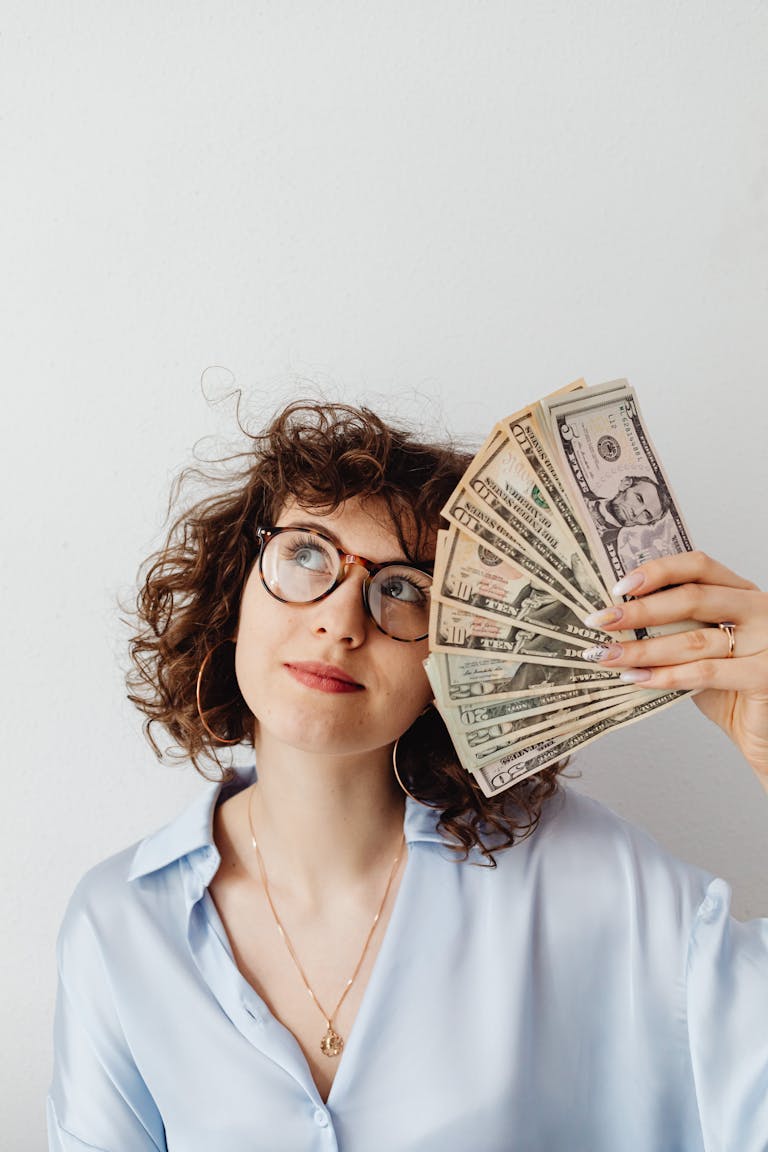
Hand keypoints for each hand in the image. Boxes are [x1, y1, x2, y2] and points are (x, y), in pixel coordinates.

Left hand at [581, 552, 767, 790]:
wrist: (763, 730)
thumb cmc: (729, 686)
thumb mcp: (703, 647)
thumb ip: (675, 628)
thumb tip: (616, 617)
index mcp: (742, 592)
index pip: (699, 566)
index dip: (657, 571)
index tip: (618, 586)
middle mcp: (759, 609)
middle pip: (693, 598)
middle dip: (639, 611)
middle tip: (600, 621)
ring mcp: (767, 641)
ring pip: (693, 639)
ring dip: (642, 648)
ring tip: (607, 655)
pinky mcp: (764, 675)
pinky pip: (705, 672)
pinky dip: (665, 676)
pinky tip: (636, 679)